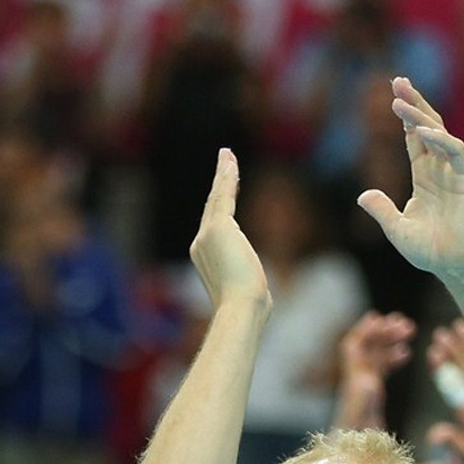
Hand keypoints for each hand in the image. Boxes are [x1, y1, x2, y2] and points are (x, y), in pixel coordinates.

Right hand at [190, 149, 268, 310]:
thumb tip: (262, 296)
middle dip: (219, 184)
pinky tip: (229, 159)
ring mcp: (207, 234)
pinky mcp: (219, 228)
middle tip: (225, 162)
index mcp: (204, 258)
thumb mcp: (248, 293)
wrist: (240, 308)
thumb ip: (249, 286)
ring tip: (227, 155)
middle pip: (212, 207)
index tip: (228, 190)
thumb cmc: (248, 307)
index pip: (214, 224)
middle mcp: (200, 244)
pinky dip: (226, 176)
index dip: (220, 205)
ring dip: (223, 174)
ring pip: (217, 198)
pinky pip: (223, 195)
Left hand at [333, 311, 413, 430]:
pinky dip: (391, 359)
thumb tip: (370, 384)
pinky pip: (380, 371)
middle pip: (365, 349)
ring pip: (374, 358)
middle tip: (405, 324)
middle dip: (383, 333)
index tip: (378, 319)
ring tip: (409, 330)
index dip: (364, 331)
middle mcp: (357, 386)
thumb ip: (366, 408)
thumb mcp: (366, 427)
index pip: (353, 349)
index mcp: (355, 388)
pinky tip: (406, 353)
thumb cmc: (363, 452)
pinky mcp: (372, 400)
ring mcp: (363, 391)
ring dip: (389, 342)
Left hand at [356, 78, 463, 279]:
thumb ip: (381, 210)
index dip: (405, 117)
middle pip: (427, 126)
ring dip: (420, 114)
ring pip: (439, 133)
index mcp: (425, 177)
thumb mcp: (396, 229)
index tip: (393, 96)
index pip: (415, 138)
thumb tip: (362, 195)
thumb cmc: (429, 251)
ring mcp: (455, 172)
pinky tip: (421, 130)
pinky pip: (455, 152)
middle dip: (413, 102)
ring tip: (400, 99)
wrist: (454, 266)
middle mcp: (440, 169)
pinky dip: (439, 139)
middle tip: (397, 80)